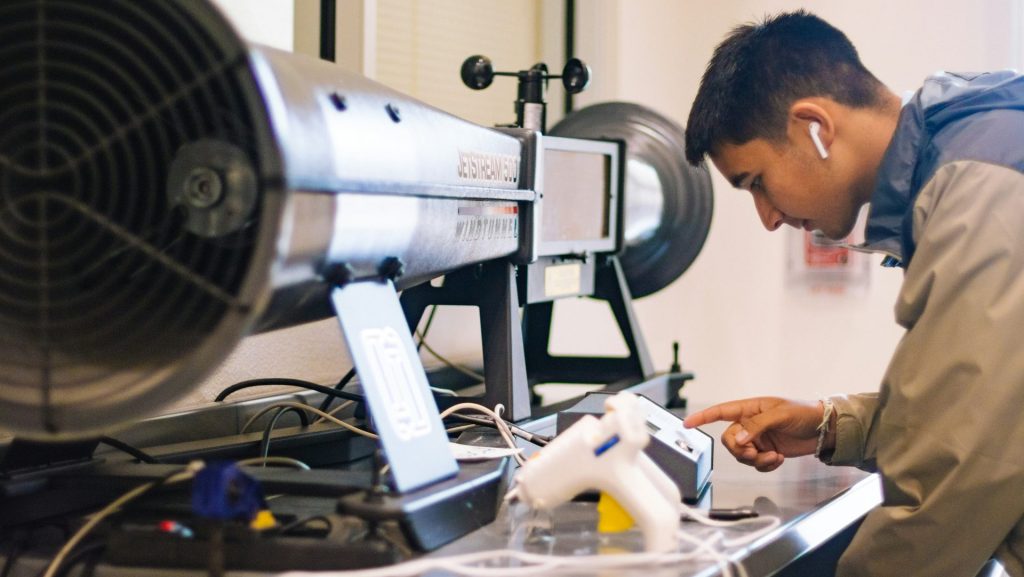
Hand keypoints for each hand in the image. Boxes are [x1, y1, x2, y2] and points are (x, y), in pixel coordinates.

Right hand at [683, 397, 825, 471]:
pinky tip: (778, 459)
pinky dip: (765, 464)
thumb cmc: (803, 413)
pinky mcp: (766, 451)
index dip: (702, 417)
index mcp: (750, 408)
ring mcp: (757, 439)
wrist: (823, 430)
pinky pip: (755, 463)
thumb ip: (757, 426)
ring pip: (741, 455)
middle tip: (755, 452)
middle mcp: (750, 424)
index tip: (687, 423)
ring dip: (756, 459)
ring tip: (774, 457)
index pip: (721, 411)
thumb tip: (739, 439)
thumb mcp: (780, 415)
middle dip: (741, 450)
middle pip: (729, 440)